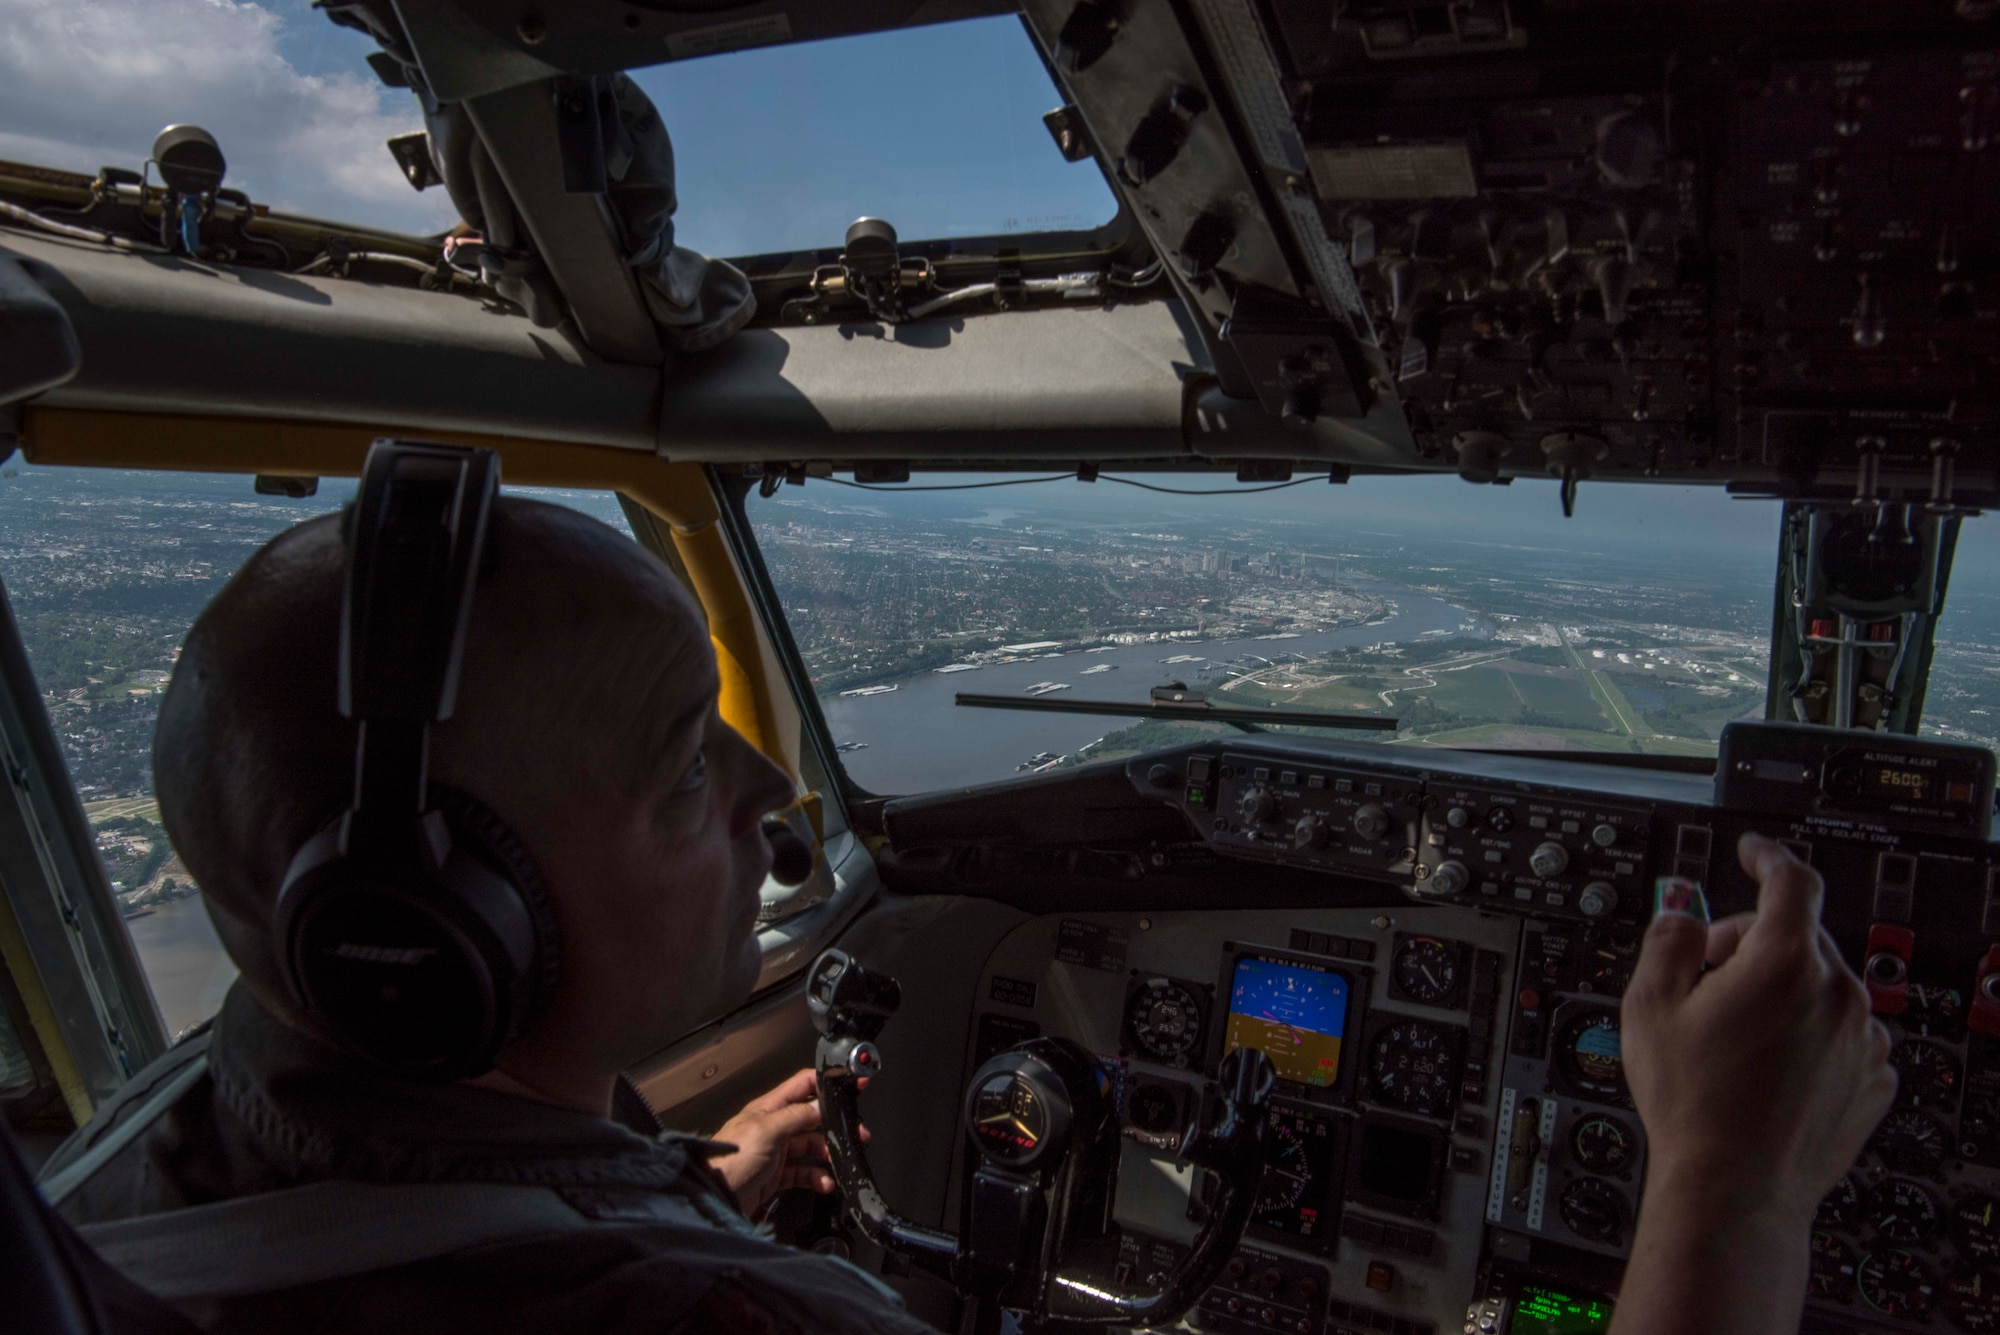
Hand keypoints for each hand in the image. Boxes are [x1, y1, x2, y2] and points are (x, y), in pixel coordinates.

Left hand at [707, 1068, 847, 1215]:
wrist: (712, 1199)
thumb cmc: (728, 1163)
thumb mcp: (765, 1131)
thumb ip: (795, 1116)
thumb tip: (820, 1107)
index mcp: (768, 1109)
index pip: (803, 1086)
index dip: (827, 1083)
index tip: (852, 1084)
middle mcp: (772, 1127)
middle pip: (812, 1119)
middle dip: (835, 1126)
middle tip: (856, 1133)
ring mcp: (775, 1152)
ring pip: (811, 1147)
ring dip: (828, 1155)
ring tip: (840, 1163)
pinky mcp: (775, 1175)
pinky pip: (804, 1172)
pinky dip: (817, 1177)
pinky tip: (824, 1182)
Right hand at [1610, 833, 1895, 1334]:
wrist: (1735, 1190)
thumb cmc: (1693, 1105)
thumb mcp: (1649, 1005)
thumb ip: (1668, 938)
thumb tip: (1684, 912)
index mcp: (1784, 963)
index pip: (1789, 880)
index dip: (1767, 856)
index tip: (1755, 851)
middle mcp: (1838, 994)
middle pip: (1798, 937)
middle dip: (1751, 944)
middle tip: (1706, 980)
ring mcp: (1863, 1040)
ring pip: (1822, 986)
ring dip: (1782, 993)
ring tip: (1734, 1039)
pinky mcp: (1872, 1079)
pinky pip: (1842, 1033)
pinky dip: (1809, 1034)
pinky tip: (1767, 1067)